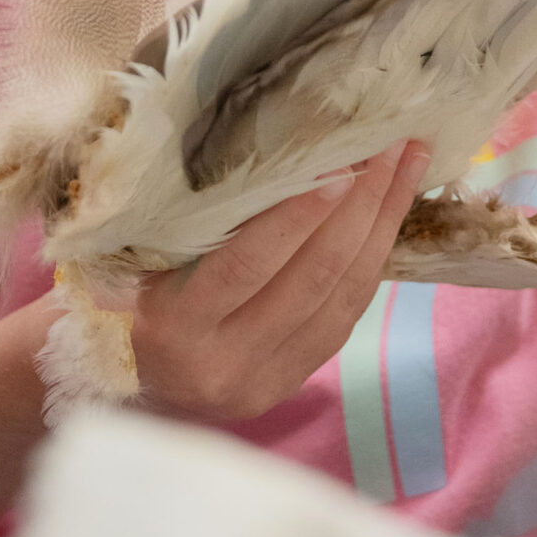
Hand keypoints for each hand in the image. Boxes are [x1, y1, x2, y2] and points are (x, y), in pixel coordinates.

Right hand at [130, 140, 427, 422]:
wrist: (135, 388)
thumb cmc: (131, 303)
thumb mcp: (144, 268)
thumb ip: (197, 228)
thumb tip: (271, 151)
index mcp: (177, 325)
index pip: (245, 267)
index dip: (296, 217)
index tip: (338, 166)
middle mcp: (225, 360)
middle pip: (311, 279)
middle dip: (361, 208)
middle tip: (389, 148)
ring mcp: (266, 378)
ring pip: (342, 297)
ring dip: (381, 227)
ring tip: (405, 168)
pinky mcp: (293, 382)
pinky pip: (346, 316)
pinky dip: (371, 260)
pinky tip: (388, 216)